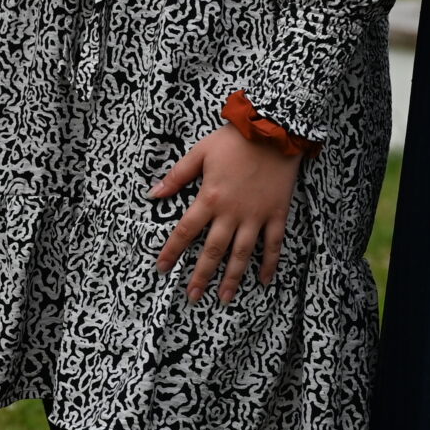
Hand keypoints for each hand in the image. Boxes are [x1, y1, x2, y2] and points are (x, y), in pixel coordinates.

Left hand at [151, 125, 301, 304]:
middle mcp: (231, 213)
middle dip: (201, 275)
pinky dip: (269, 264)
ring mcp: (256, 216)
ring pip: (242, 254)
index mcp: (210, 198)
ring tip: (223, 298)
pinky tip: (263, 280)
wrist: (274, 130)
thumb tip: (153, 194)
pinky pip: (273, 244)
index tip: (162, 268)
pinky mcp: (276, 214)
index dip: (172, 251)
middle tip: (192, 296)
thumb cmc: (234, 139)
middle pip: (212, 251)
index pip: (185, 231)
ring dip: (232, 278)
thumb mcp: (200, 152)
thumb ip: (177, 176)